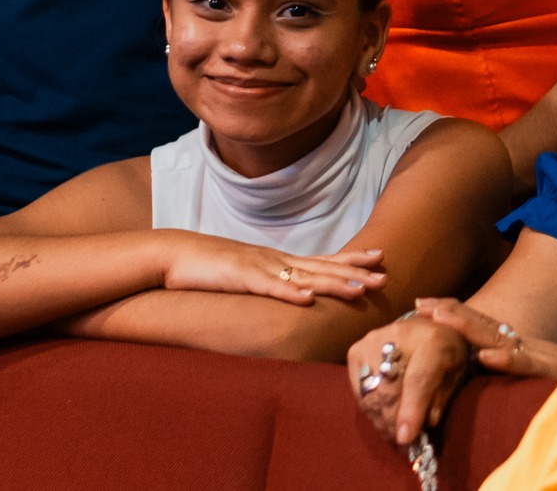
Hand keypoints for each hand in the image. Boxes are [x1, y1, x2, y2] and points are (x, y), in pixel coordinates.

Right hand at [159, 232, 384, 306]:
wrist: (172, 254)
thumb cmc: (208, 268)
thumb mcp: (245, 276)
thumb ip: (268, 284)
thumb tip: (291, 296)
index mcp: (277, 261)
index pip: (322, 260)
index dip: (351, 261)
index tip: (380, 258)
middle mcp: (274, 261)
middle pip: (322, 267)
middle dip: (355, 272)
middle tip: (385, 276)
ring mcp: (258, 268)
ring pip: (303, 277)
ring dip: (333, 284)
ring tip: (361, 290)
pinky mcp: (239, 278)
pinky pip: (268, 288)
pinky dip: (289, 294)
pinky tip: (308, 301)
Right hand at [347, 309, 473, 446]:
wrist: (426, 326)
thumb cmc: (446, 353)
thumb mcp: (456, 373)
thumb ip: (442, 398)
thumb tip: (426, 424)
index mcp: (433, 340)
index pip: (418, 379)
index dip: (411, 410)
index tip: (405, 438)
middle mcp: (398, 334)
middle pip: (389, 390)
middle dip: (394, 422)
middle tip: (403, 442)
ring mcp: (372, 341)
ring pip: (371, 393)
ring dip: (382, 419)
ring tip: (393, 431)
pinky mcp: (356, 350)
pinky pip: (359, 391)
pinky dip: (371, 409)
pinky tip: (383, 416)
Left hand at [418, 297, 556, 380]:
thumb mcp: (533, 371)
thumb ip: (509, 364)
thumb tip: (479, 361)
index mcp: (515, 345)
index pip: (478, 326)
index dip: (452, 314)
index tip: (424, 306)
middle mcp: (522, 345)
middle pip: (481, 325)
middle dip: (449, 312)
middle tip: (420, 304)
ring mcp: (536, 356)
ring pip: (497, 339)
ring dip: (468, 326)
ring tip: (441, 317)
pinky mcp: (550, 372)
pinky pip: (526, 365)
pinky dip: (506, 360)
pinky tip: (487, 357)